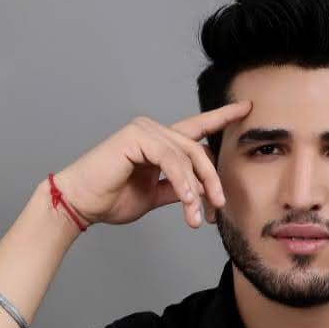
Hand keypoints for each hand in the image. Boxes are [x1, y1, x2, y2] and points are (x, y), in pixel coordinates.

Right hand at [52, 99, 252, 228]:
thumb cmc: (112, 198)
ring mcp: (145, 130)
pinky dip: (182, 183)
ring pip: (187, 157)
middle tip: (218, 207)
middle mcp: (154, 130)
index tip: (245, 110)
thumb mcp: (155, 196)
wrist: (83, 202)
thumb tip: (200, 192)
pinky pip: (171, 160)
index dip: (221, 117)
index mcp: (160, 142)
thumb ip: (178, 189)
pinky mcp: (136, 137)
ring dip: (197, 190)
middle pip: (198, 150)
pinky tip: (187, 202)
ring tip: (197, 217)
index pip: (196, 128)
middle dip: (213, 181)